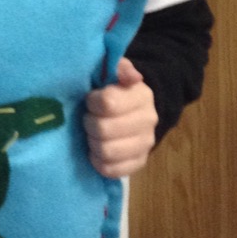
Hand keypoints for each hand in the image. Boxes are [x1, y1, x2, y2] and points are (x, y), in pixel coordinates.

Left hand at [84, 58, 157, 177]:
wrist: (133, 111)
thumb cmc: (115, 89)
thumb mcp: (113, 71)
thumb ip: (119, 66)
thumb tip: (133, 76)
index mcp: (141, 95)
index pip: (108, 103)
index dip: (92, 102)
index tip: (90, 99)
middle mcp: (148, 120)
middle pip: (103, 129)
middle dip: (89, 124)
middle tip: (88, 118)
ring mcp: (145, 144)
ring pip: (106, 151)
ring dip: (92, 143)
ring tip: (92, 134)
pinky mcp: (138, 163)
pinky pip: (111, 170)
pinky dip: (98, 161)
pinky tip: (96, 151)